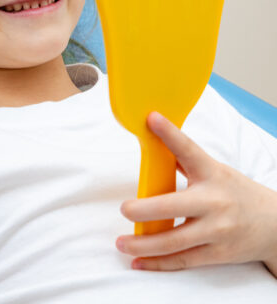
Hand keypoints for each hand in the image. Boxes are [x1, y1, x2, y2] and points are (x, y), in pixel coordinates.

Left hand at [116, 111, 276, 271]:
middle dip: (144, 209)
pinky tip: (138, 262)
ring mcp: (216, 231)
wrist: (275, 225)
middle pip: (173, 206)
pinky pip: (183, 261)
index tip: (151, 119)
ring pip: (174, 241)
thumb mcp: (214, 170)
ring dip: (143, 244)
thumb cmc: (235, 192)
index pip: (188, 150)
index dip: (169, 133)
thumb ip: (184, 160)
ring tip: (121, 242)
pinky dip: (158, 263)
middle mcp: (213, 202)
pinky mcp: (217, 254)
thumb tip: (151, 139)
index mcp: (211, 173)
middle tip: (124, 209)